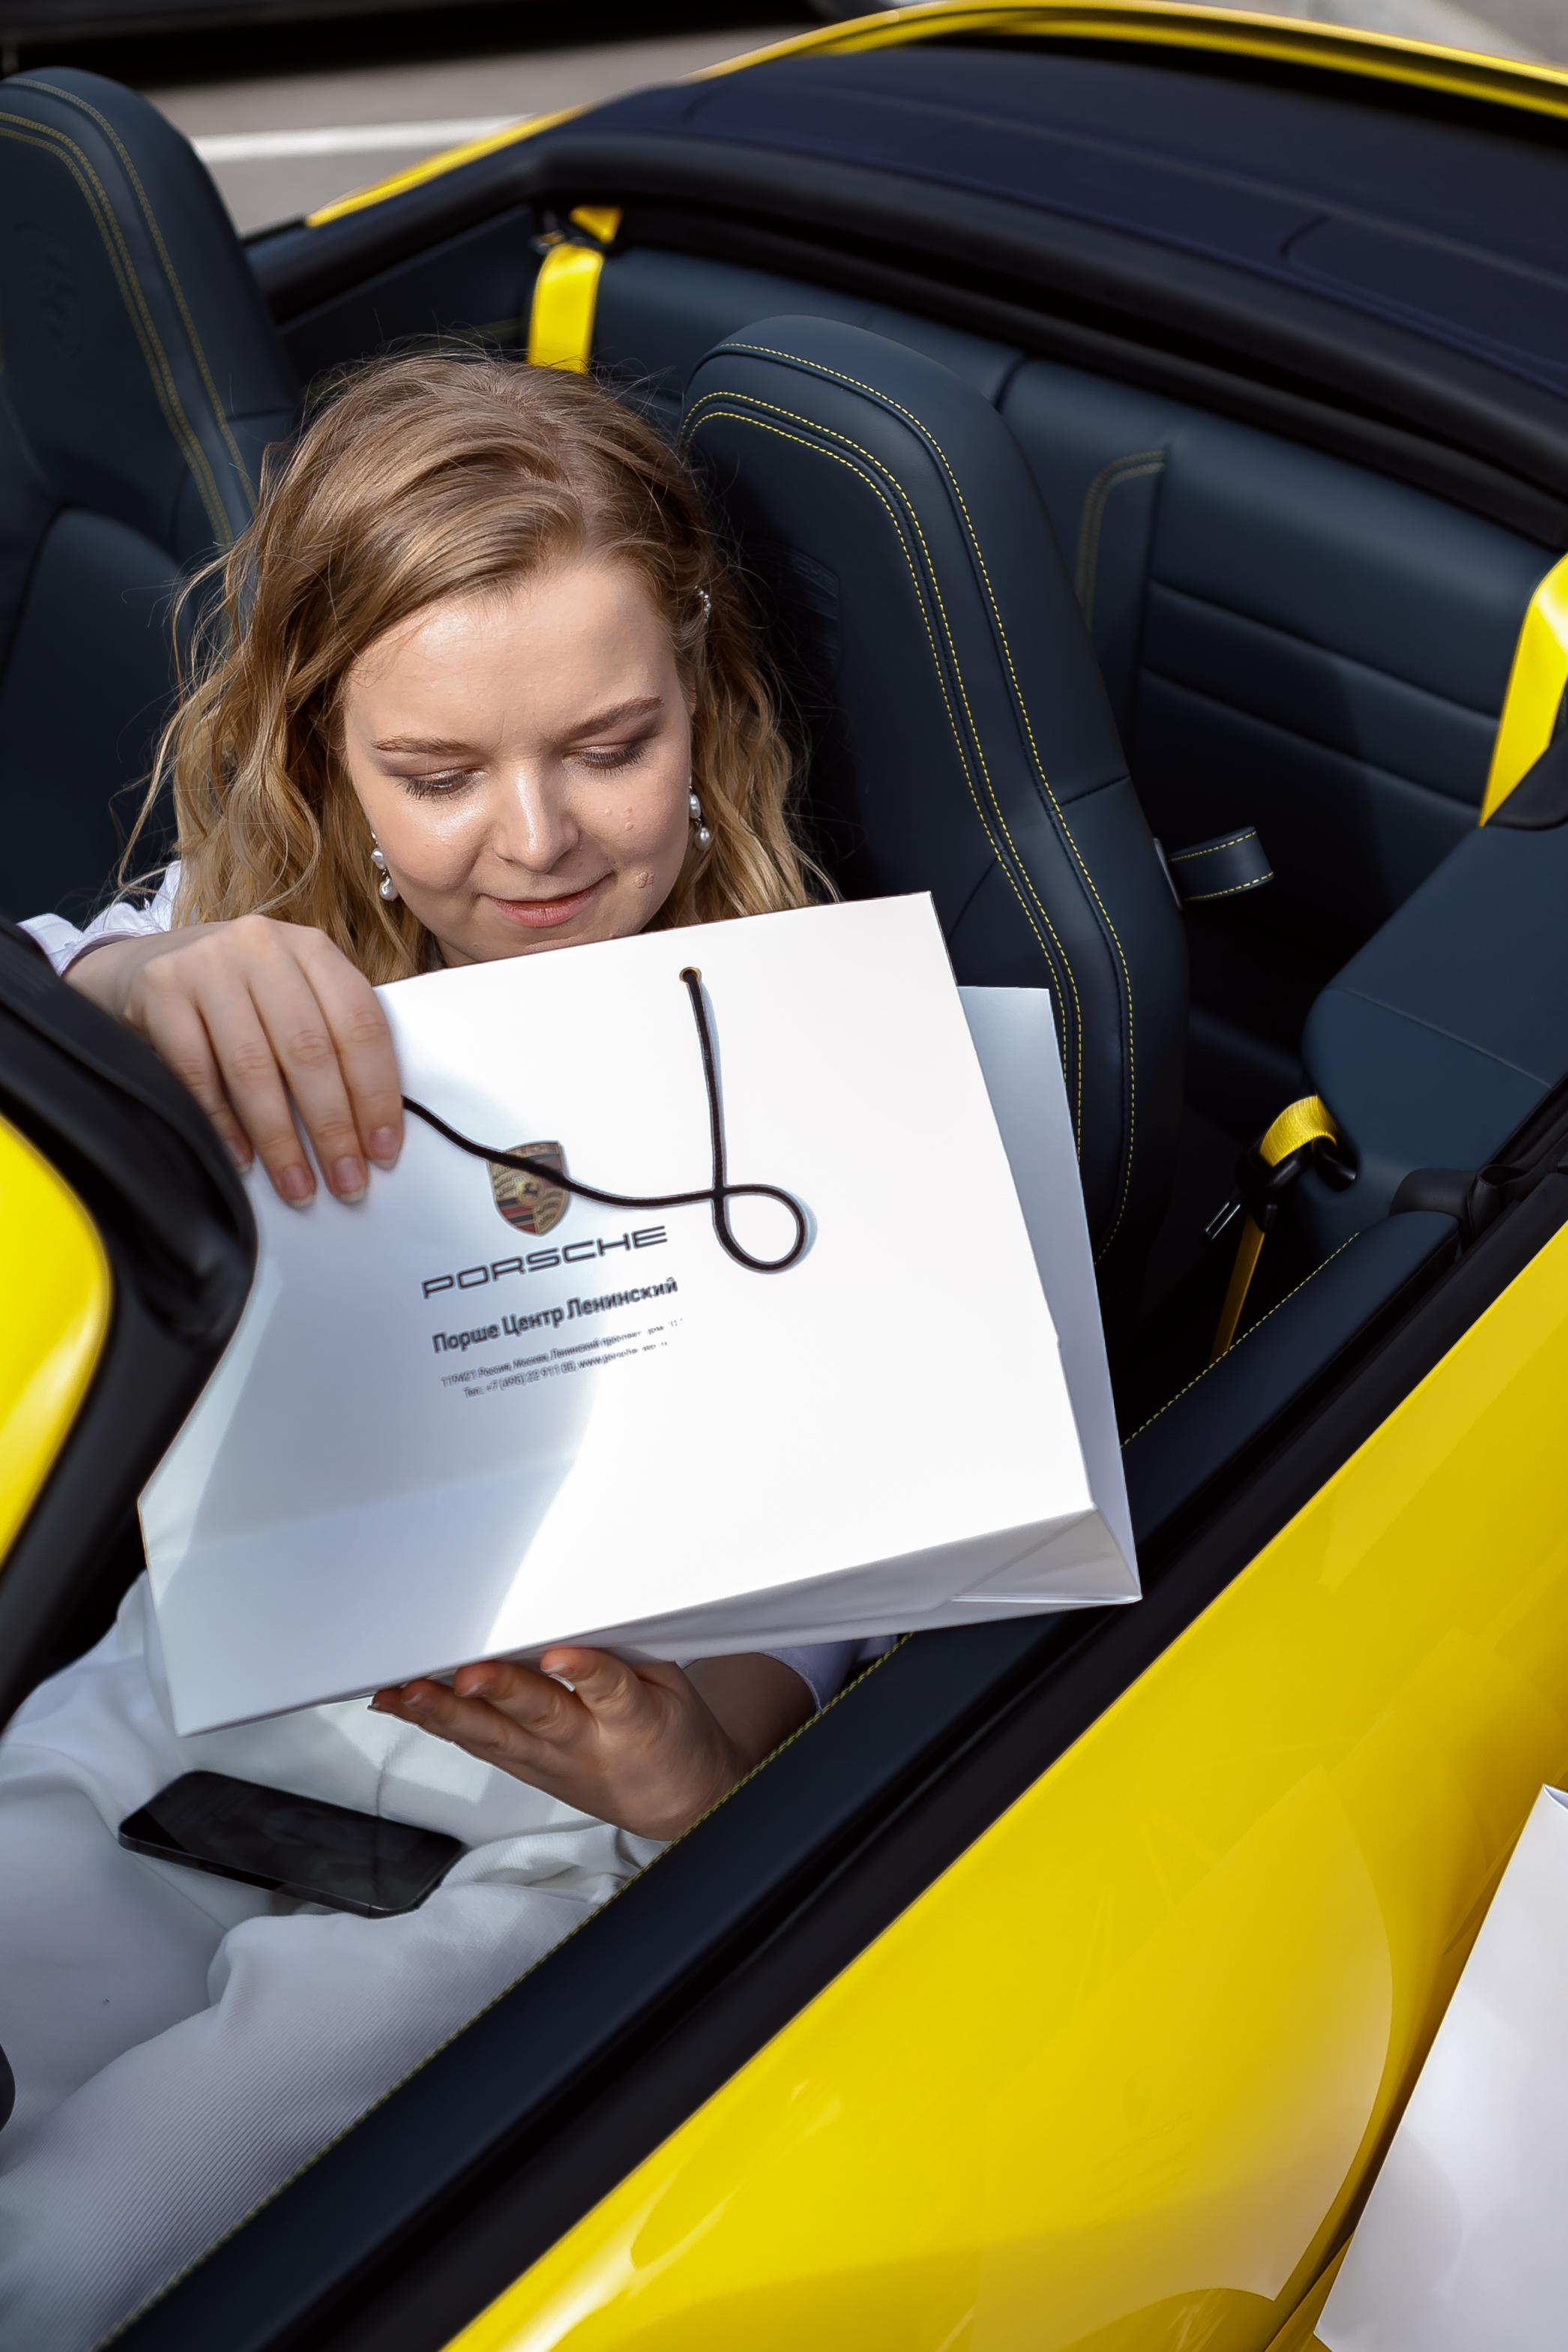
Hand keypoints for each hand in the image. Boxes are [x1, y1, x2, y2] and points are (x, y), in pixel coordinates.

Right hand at [67, 917, 402, 1205]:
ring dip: (280, 1138)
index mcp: (312, 949)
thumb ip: (331, 1038)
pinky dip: (223, 1124)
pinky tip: (243, 1160)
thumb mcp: (293, 995)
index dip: (377, 1094)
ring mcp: (207, 965)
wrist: (148, 966)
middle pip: (310, 1050)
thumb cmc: (240, 995)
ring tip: (298, 1186)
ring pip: (253, 1067)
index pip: (361, 1025)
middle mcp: (263, 948)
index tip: (383, 1150)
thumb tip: (370, 1131)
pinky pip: (197, 1072)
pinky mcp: (160, 990)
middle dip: (333, 1128)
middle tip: (346, 1182)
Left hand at [370, 1648, 814, 1840]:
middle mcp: (585, 1745)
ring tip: (409, 1693)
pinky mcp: (527, 1772)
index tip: (558, 1655)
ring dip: (447, 1714)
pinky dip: (439, 1725)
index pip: (611, 1690)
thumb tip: (583, 1608)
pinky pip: (479, 1746)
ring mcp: (550, 1763)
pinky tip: (404, 1706)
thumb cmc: (673, 1736)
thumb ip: (627, 1652)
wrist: (679, 1805)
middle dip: (497, 1693)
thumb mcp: (675, 1687)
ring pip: (494, 1736)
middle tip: (463, 1676)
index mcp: (634, 1719)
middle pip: (538, 1716)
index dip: (584, 1670)